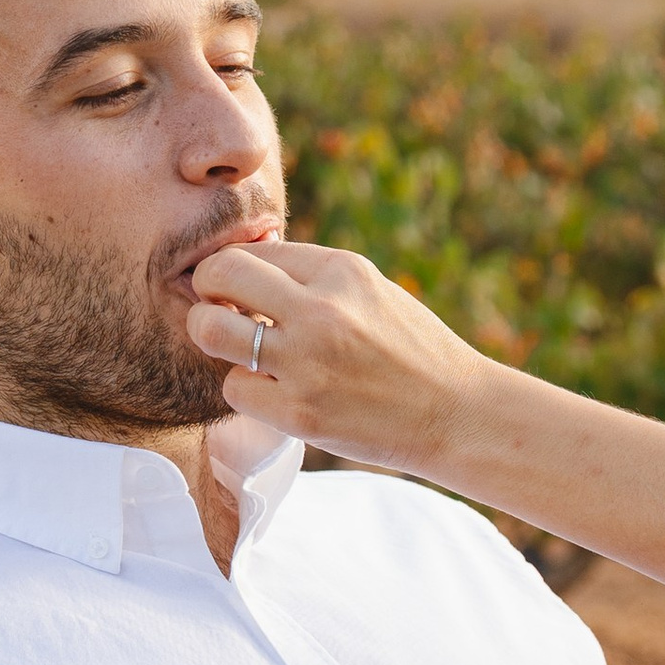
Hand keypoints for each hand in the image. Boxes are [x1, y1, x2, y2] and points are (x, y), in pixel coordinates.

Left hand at [186, 237, 487, 473]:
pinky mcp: (300, 412)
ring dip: (214, 338)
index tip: (242, 293)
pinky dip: (248, 391)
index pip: (253, 250)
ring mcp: (309, 361)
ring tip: (240, 351)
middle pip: (219, 274)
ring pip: (210, 330)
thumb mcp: (373, 291)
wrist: (457, 413)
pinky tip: (276, 392)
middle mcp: (322, 309)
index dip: (236, 271)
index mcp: (343, 270)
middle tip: (221, 312)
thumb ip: (315, 277)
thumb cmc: (412, 351)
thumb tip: (247, 268)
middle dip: (208, 290)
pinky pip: (234, 389)